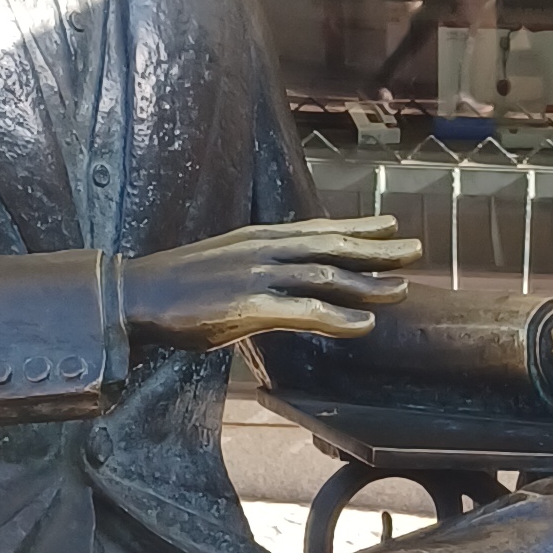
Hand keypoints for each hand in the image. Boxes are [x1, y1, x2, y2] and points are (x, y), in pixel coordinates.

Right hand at [124, 216, 421, 348]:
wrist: (135, 294)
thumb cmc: (177, 287)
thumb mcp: (225, 265)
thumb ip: (258, 267)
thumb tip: (284, 281)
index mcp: (259, 239)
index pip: (318, 229)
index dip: (359, 228)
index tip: (392, 227)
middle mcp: (263, 251)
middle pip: (331, 246)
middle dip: (377, 249)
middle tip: (418, 250)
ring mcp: (256, 277)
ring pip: (324, 277)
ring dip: (366, 284)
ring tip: (401, 289)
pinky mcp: (246, 308)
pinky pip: (301, 313)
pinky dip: (336, 318)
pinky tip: (363, 325)